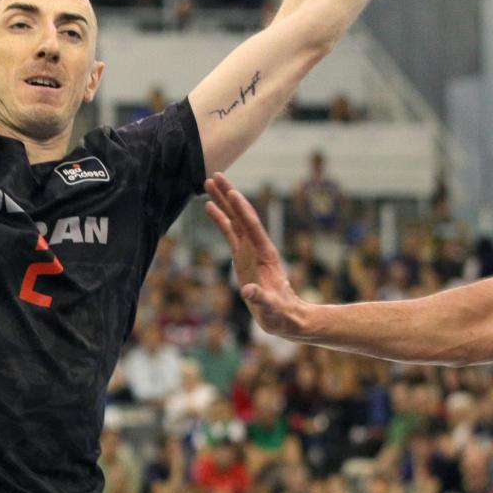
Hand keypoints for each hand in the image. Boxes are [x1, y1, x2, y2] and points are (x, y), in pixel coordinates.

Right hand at [203, 173, 300, 337]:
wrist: (285, 316)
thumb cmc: (279, 314)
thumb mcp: (271, 309)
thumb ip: (261, 300)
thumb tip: (248, 292)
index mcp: (265, 254)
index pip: (252, 226)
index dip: (241, 210)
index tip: (231, 192)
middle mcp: (257, 247)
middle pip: (241, 215)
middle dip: (229, 195)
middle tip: (215, 175)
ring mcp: (249, 250)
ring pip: (234, 220)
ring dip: (222, 201)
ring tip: (208, 183)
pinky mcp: (242, 257)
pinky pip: (229, 233)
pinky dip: (220, 219)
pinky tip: (209, 207)